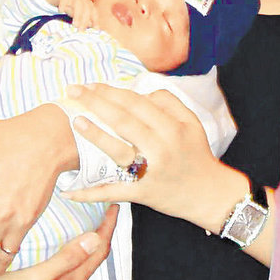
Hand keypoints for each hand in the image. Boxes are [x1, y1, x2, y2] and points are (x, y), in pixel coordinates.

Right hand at [0, 206, 117, 279]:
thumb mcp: (37, 277)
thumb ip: (67, 259)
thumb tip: (95, 238)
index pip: (98, 252)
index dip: (107, 228)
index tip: (112, 206)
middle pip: (93, 256)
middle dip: (101, 232)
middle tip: (101, 208)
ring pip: (79, 260)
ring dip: (86, 239)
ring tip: (86, 217)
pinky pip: (64, 263)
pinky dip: (69, 247)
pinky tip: (59, 238)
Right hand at [40, 0, 95, 28]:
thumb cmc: (71, 2)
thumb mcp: (78, 11)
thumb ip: (84, 18)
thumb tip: (92, 28)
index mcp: (87, 2)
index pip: (93, 11)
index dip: (95, 20)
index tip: (96, 29)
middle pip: (86, 9)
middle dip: (85, 20)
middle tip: (81, 31)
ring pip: (77, 4)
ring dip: (77, 15)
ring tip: (75, 25)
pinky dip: (63, 4)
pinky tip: (61, 11)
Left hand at [64, 84, 247, 231]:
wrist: (211, 195)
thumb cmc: (196, 153)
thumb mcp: (191, 122)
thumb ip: (168, 102)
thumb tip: (138, 93)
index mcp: (172, 127)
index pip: (136, 103)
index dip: (112, 92)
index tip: (91, 84)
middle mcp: (161, 147)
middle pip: (124, 121)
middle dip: (96, 103)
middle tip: (73, 91)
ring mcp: (150, 172)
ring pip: (118, 151)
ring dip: (95, 136)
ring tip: (76, 122)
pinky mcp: (142, 194)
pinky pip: (113, 192)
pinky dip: (91, 194)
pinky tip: (69, 191)